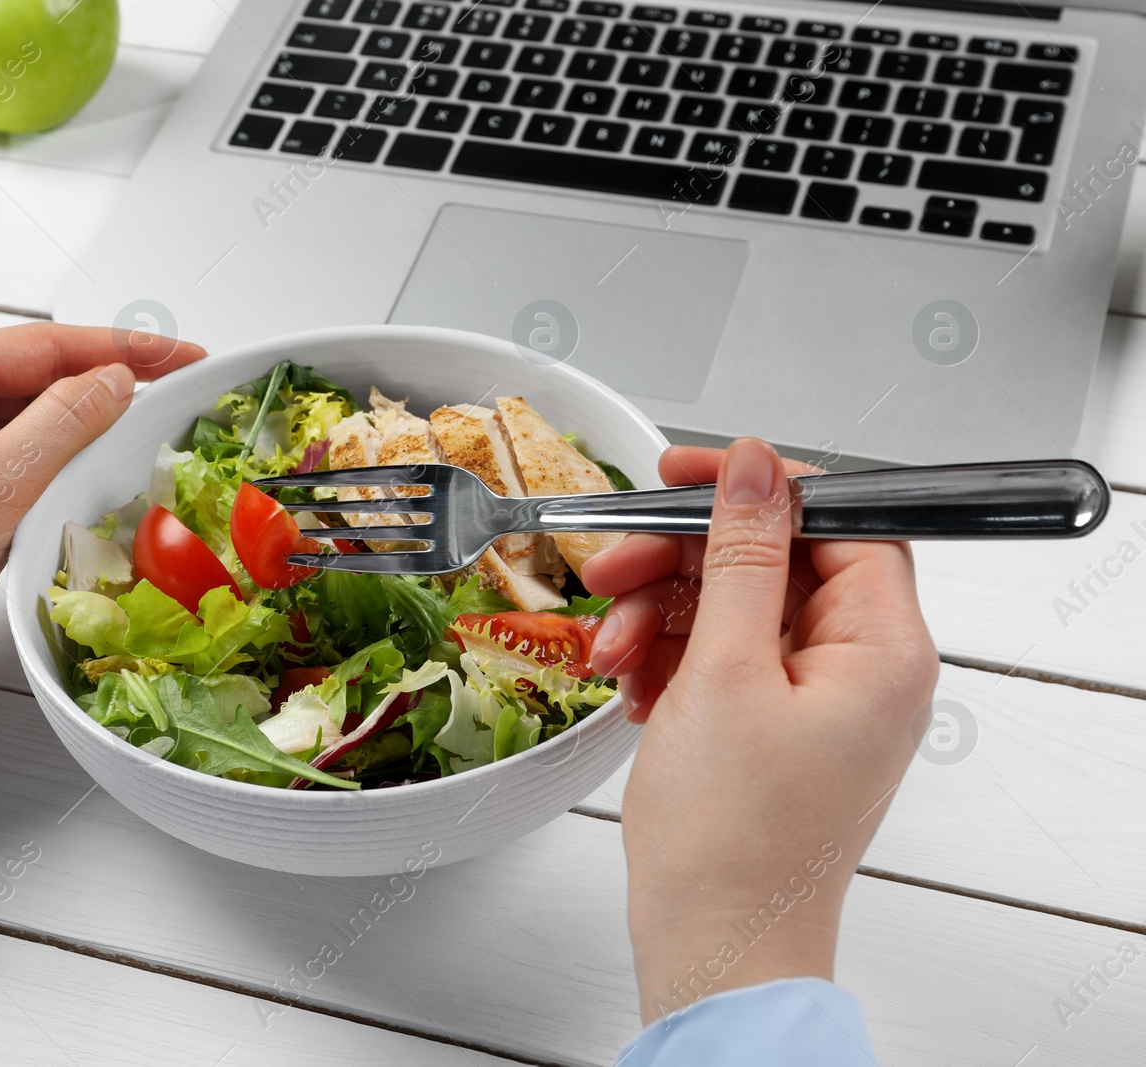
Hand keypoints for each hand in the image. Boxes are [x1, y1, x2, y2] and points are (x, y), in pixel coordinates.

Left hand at [0, 324, 202, 731]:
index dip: (118, 349)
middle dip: (102, 387)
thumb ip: (61, 424)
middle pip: (33, 376)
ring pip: (26, 419)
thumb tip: (114, 380)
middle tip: (172, 393)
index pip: (38, 345)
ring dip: (79, 429)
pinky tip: (88, 476)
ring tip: (138, 436)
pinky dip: (54, 465)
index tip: (177, 355)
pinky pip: (13, 458)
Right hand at [579, 438, 937, 1022]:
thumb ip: (740, 556)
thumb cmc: (733, 838)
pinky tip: (631, 687)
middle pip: (775, 562)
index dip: (762, 486)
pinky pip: (721, 659)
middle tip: (613, 566)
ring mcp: (817, 702)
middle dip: (684, 560)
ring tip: (611, 651)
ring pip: (735, 609)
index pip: (841, 521)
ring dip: (662, 615)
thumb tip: (756, 467)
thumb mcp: (724, 671)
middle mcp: (863, 670)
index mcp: (884, 650)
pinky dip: (669, 660)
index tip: (684, 475)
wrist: (713, 947)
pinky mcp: (775, 728)